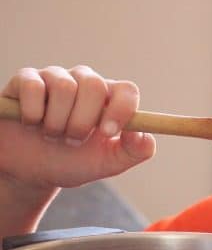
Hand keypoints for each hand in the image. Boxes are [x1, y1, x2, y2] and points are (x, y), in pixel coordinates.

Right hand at [0, 65, 155, 190]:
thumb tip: (147, 138)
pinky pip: (33, 87)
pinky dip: (32, 113)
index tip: (107, 133)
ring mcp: (55, 78)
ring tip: (51, 135)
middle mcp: (85, 83)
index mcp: (109, 100)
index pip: (127, 91)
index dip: (120, 110)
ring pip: (63, 87)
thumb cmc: (71, 162)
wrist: (29, 171)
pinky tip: (31, 123)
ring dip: (56, 122)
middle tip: (72, 140)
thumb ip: (132, 152)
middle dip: (82, 122)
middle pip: (94, 86)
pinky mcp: (26, 79)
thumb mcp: (105, 163)